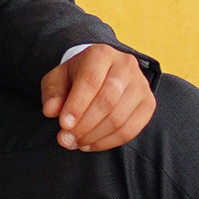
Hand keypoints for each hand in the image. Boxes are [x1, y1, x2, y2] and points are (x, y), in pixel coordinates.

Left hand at [40, 44, 155, 153]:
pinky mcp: (148, 103)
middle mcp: (125, 65)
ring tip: (76, 142)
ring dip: (94, 136)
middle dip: (84, 125)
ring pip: (119, 118)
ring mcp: (141, 85)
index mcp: (101, 54)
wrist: (101, 73)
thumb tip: (51, 110)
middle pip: (107, 101)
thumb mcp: (58, 79)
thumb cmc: (76, 77)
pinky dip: (109, 142)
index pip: (91, 81)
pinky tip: (91, 144)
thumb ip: (52, 93)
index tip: (63, 125)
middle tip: (66, 139)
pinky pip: (131, 130)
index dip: (77, 106)